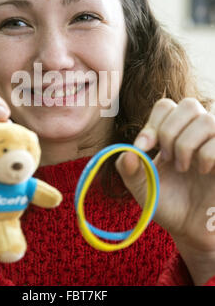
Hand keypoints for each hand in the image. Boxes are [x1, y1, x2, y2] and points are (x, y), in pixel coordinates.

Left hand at [115, 97, 214, 253]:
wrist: (189, 230)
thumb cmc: (166, 204)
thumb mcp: (141, 187)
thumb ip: (128, 169)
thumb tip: (126, 152)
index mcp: (174, 133)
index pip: (166, 106)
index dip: (153, 123)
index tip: (143, 147)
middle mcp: (197, 133)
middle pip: (189, 104)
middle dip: (170, 131)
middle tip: (166, 157)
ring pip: (207, 120)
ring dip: (186, 144)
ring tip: (182, 167)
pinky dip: (206, 155)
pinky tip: (201, 171)